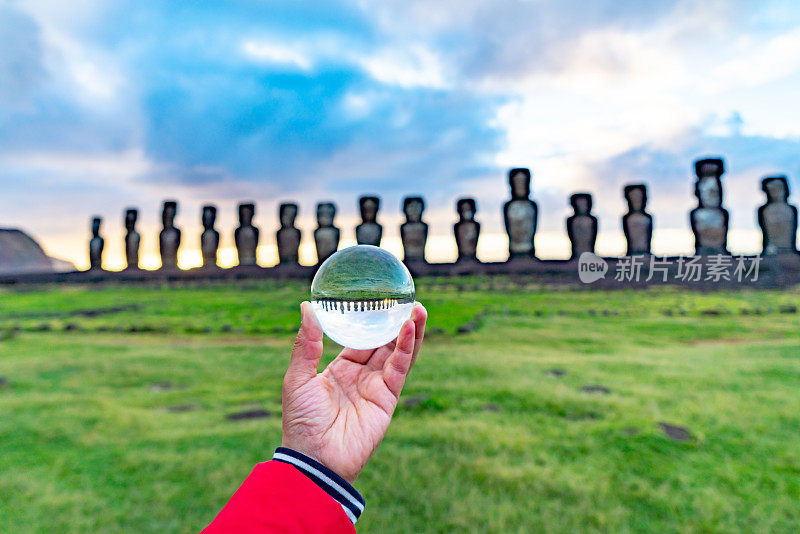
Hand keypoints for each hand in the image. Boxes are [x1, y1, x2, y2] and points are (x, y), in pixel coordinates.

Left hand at [281, 301, 426, 483]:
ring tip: (418, 308)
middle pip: (384, 343)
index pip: (360, 339)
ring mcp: (376, 387)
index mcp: (340, 370)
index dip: (371, 320)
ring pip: (398, 353)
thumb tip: (307, 307)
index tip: (379, 298)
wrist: (314, 459)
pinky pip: (399, 368)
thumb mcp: (298, 378)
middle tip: (405, 298)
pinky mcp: (388, 398)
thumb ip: (306, 344)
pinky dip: (406, 348)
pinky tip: (410, 328)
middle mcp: (361, 376)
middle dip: (396, 322)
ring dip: (410, 331)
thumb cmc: (301, 422)